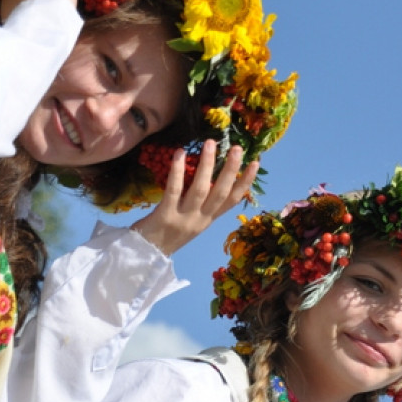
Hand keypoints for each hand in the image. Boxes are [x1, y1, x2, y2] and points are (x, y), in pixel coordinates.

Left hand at [131, 142, 258, 256]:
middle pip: (220, 193)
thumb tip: (209, 176)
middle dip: (231, 170)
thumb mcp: (190, 221)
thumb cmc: (166, 234)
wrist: (145, 257)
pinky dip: (177, 172)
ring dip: (207, 166)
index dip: (245, 182)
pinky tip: (179, 153)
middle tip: (238, 148)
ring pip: (200, 190)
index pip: (231, 201)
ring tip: (211, 144)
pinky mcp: (165, 216)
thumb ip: (201, 204)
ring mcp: (184, 219)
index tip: (255, 163)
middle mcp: (200, 220)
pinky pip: (173, 191)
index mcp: (207, 220)